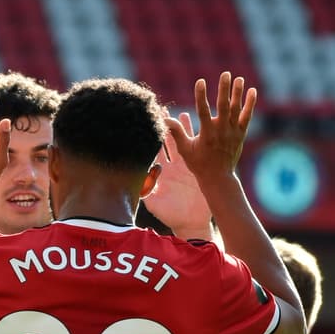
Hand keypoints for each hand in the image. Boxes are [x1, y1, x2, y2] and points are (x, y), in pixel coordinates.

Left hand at [143, 112, 213, 238]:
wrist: (191, 222)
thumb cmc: (171, 216)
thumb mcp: (155, 204)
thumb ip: (146, 192)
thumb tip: (136, 181)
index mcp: (160, 173)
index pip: (153, 152)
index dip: (150, 139)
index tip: (145, 125)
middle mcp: (172, 167)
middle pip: (167, 143)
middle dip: (164, 128)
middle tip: (161, 111)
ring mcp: (186, 166)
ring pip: (184, 143)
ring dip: (182, 129)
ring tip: (182, 114)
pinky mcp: (198, 168)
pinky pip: (197, 150)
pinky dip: (196, 138)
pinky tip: (198, 126)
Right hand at [166, 72, 255, 186]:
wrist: (218, 177)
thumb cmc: (198, 163)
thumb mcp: (184, 149)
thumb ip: (176, 132)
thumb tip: (165, 120)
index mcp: (206, 134)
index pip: (203, 110)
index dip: (200, 95)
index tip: (200, 81)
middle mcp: (221, 131)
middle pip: (224, 106)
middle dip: (224, 89)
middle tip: (225, 74)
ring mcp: (233, 132)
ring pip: (236, 109)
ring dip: (238, 93)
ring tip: (239, 78)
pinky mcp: (240, 134)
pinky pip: (247, 116)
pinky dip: (250, 104)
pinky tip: (252, 91)